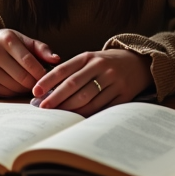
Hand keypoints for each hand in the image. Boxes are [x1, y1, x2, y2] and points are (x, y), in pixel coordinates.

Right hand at [0, 29, 60, 96]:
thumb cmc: (7, 42)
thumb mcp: (23, 39)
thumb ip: (41, 49)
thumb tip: (56, 59)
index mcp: (7, 40)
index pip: (29, 61)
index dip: (41, 72)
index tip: (48, 76)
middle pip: (23, 77)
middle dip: (36, 82)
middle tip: (41, 82)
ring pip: (15, 87)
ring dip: (27, 88)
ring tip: (30, 81)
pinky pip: (7, 93)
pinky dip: (16, 92)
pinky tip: (19, 84)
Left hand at [33, 49, 151, 116]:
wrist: (138, 62)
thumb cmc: (106, 63)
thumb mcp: (90, 59)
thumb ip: (72, 71)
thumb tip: (49, 90)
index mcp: (89, 57)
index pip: (64, 69)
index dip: (48, 81)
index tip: (36, 92)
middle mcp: (101, 66)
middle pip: (73, 85)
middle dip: (56, 98)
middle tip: (43, 108)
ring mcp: (113, 81)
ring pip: (87, 98)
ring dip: (70, 109)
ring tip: (57, 115)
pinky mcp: (123, 94)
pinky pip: (101, 107)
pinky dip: (87, 114)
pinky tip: (76, 118)